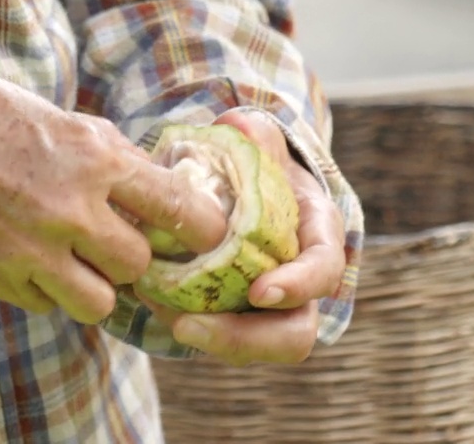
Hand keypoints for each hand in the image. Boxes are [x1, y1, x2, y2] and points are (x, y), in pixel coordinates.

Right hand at [0, 69, 225, 324]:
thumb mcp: (70, 123)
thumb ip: (118, 161)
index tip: (207, 234)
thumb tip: (166, 191)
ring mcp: (33, 251)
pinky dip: (48, 290)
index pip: (180, 210)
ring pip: (99, 303)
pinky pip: (47, 305)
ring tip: (77, 260)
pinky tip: (32, 258)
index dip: (204, 228)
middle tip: (117, 240)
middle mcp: (71, 212)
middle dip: (132, 256)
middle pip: (138, 265)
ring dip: (95, 285)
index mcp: (96, 161)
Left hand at [138, 109, 345, 364]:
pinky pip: (218, 332)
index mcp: (316, 234)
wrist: (241, 181)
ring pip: (253, 346)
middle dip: (244, 339)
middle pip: (293, 334)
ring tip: (159, 314)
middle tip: (188, 326)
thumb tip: (236, 126)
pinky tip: (149, 302)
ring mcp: (270, 304)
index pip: (324, 270)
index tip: (259, 292)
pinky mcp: (236, 312)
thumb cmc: (253, 159)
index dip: (298, 285)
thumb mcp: (256, 139)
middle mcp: (301, 279)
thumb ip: (250, 134)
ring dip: (207, 340)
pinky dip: (186, 324)